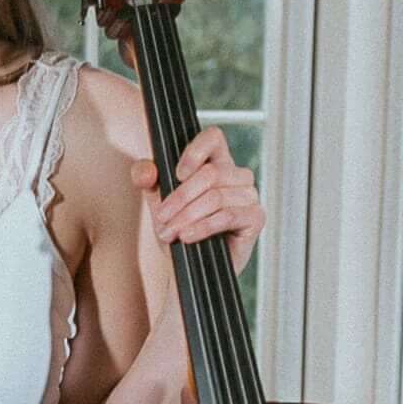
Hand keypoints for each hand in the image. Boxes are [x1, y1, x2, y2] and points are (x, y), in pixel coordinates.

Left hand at [134, 124, 263, 273]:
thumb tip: (146, 171)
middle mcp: (237, 175)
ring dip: (187, 216)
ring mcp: (249, 196)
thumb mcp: (157, 200)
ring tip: (170, 233)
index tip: (176, 175)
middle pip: (210, 173)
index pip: (213, 138)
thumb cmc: (178, 228)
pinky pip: (227, 216)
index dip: (195, 151)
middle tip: (161, 218)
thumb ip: (147, 179)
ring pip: (216, 197)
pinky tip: (188, 236)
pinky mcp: (256, 217)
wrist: (188, 265)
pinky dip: (203, 227)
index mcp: (217, 162)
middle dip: (180, 198)